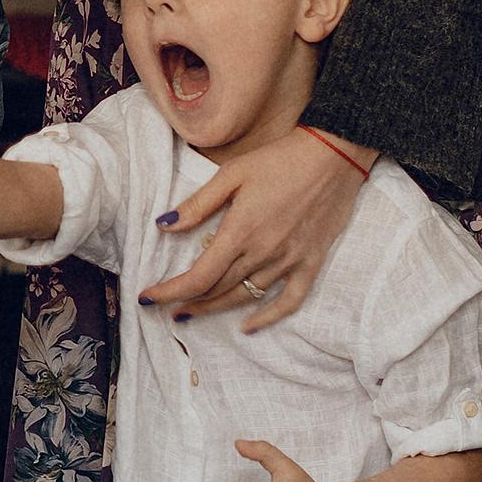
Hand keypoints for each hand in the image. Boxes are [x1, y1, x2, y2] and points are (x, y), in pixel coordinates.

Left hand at [142, 127, 365, 330]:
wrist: (334, 155)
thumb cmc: (279, 159)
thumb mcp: (231, 174)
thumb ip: (197, 205)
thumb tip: (163, 225)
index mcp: (240, 232)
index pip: (197, 277)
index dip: (169, 292)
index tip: (148, 297)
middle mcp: (263, 253)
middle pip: (217, 290)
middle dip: (187, 301)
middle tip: (167, 305)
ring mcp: (289, 261)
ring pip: (245, 297)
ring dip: (216, 308)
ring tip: (193, 312)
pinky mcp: (311, 263)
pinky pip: (289, 301)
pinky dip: (268, 318)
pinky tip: (248, 326)